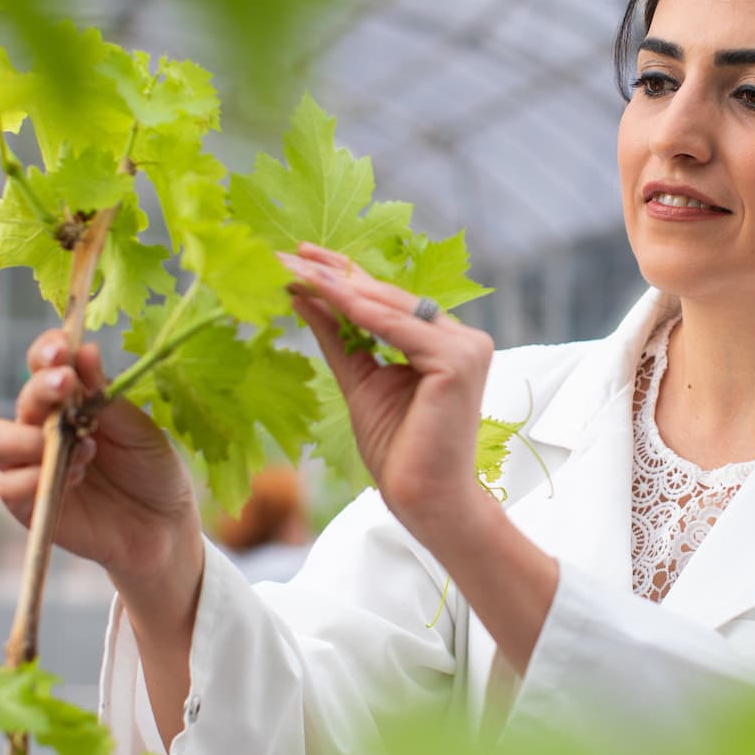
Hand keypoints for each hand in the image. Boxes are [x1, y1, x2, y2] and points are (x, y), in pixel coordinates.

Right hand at [0, 330, 201, 591]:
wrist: (163, 527)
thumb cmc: (152, 470)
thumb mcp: (140, 430)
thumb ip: (107, 397)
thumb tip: (86, 351)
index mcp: (71, 401)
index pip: (44, 365)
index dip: (46, 351)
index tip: (62, 349)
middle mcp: (43, 427)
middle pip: (20, 399)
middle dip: (39, 389)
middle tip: (66, 386)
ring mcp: (31, 465)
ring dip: (29, 437)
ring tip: (82, 447)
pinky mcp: (27, 504)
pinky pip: (7, 485)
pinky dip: (35, 477)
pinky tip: (75, 477)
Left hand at [282, 243, 496, 548]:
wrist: (424, 500)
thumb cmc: (399, 451)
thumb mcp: (359, 381)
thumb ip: (338, 338)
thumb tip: (304, 296)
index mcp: (445, 342)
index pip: (388, 301)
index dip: (344, 277)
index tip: (299, 257)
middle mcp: (463, 338)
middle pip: (388, 297)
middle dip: (335, 274)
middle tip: (288, 254)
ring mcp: (466, 347)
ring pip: (391, 307)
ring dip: (340, 286)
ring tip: (297, 267)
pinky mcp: (459, 361)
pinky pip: (398, 328)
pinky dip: (360, 311)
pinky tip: (327, 294)